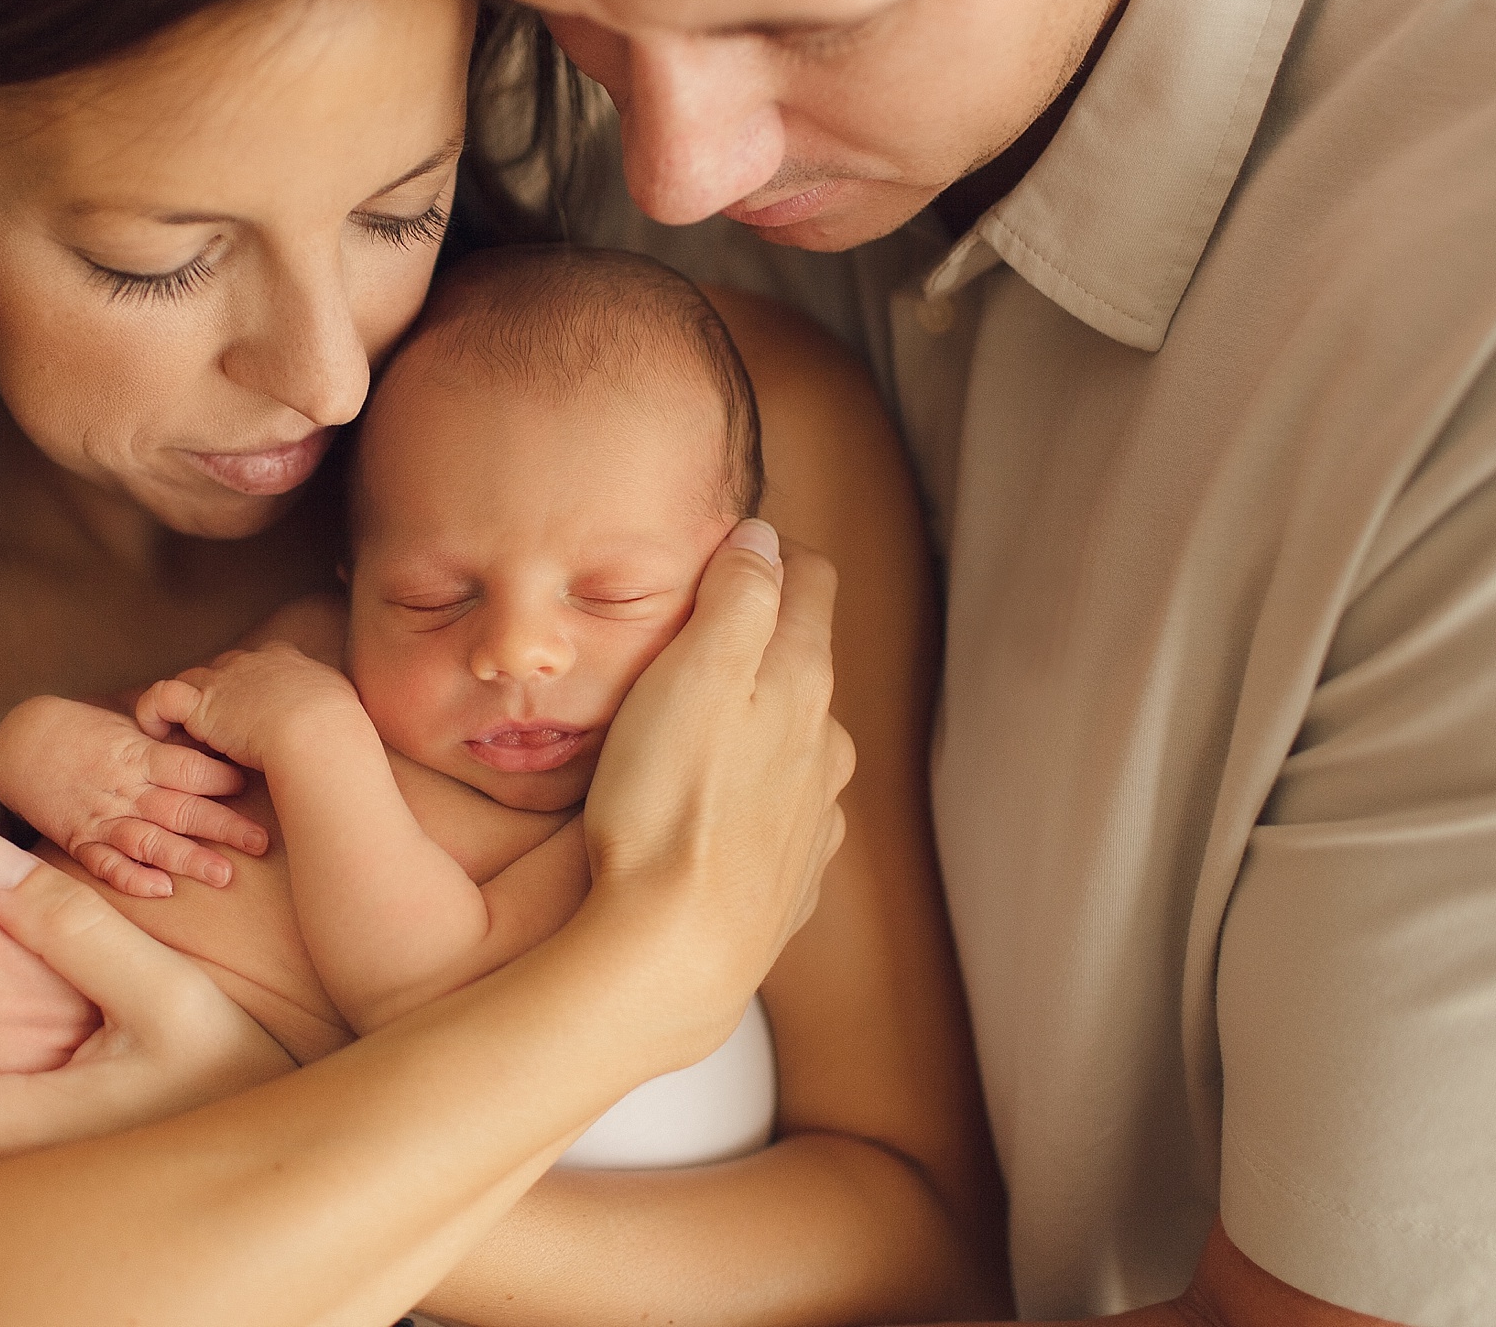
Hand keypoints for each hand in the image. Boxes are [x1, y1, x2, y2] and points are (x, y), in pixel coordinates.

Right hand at [0, 694, 268, 897]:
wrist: (21, 743)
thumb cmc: (85, 731)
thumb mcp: (128, 727)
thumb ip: (168, 744)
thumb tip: (222, 745)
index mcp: (139, 752)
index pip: (187, 765)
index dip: (220, 775)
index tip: (255, 783)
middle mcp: (124, 786)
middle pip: (178, 806)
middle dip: (221, 825)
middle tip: (261, 841)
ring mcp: (100, 817)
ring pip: (149, 840)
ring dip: (186, 858)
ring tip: (223, 875)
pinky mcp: (78, 842)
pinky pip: (105, 865)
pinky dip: (131, 878)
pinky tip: (160, 891)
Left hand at [134, 640, 358, 771]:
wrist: (318, 733)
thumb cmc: (337, 728)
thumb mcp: (341, 703)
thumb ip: (328, 701)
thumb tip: (336, 712)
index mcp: (287, 660)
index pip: (261, 664)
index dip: (252, 688)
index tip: (252, 714)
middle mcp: (252, 661)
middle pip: (224, 671)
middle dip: (219, 696)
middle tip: (219, 731)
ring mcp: (224, 680)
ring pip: (193, 680)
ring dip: (187, 705)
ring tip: (182, 734)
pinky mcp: (202, 704)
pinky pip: (162, 696)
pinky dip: (154, 711)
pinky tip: (155, 732)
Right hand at [579, 525, 853, 1069]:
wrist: (673, 958)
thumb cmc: (667, 804)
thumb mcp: (694, 671)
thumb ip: (739, 594)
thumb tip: (766, 537)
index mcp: (805, 683)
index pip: (811, 581)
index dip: (770, 550)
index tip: (723, 548)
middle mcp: (828, 746)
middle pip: (803, 660)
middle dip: (756, 637)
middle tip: (688, 635)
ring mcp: (816, 818)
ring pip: (795, 740)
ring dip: (755, 720)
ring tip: (688, 726)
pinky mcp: (792, 880)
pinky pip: (782, 812)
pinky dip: (751, 793)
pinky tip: (708, 807)